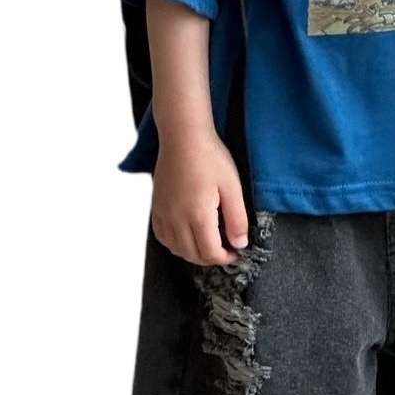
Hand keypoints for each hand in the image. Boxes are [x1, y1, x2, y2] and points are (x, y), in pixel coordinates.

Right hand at [150, 131, 249, 267]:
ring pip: (176, 249)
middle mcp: (176, 219)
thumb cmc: (209, 157)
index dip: (225, 258)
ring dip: (193, 253)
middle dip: (211, 258)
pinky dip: (175, 243)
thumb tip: (239, 244)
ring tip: (207, 243)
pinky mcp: (156, 206)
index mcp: (198, 215)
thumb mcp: (232, 187)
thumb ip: (237, 219)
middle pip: (192, 255)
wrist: (183, 136)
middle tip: (224, 249)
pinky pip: (162, 236)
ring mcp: (163, 213)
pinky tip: (186, 235)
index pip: (210, 253)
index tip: (235, 252)